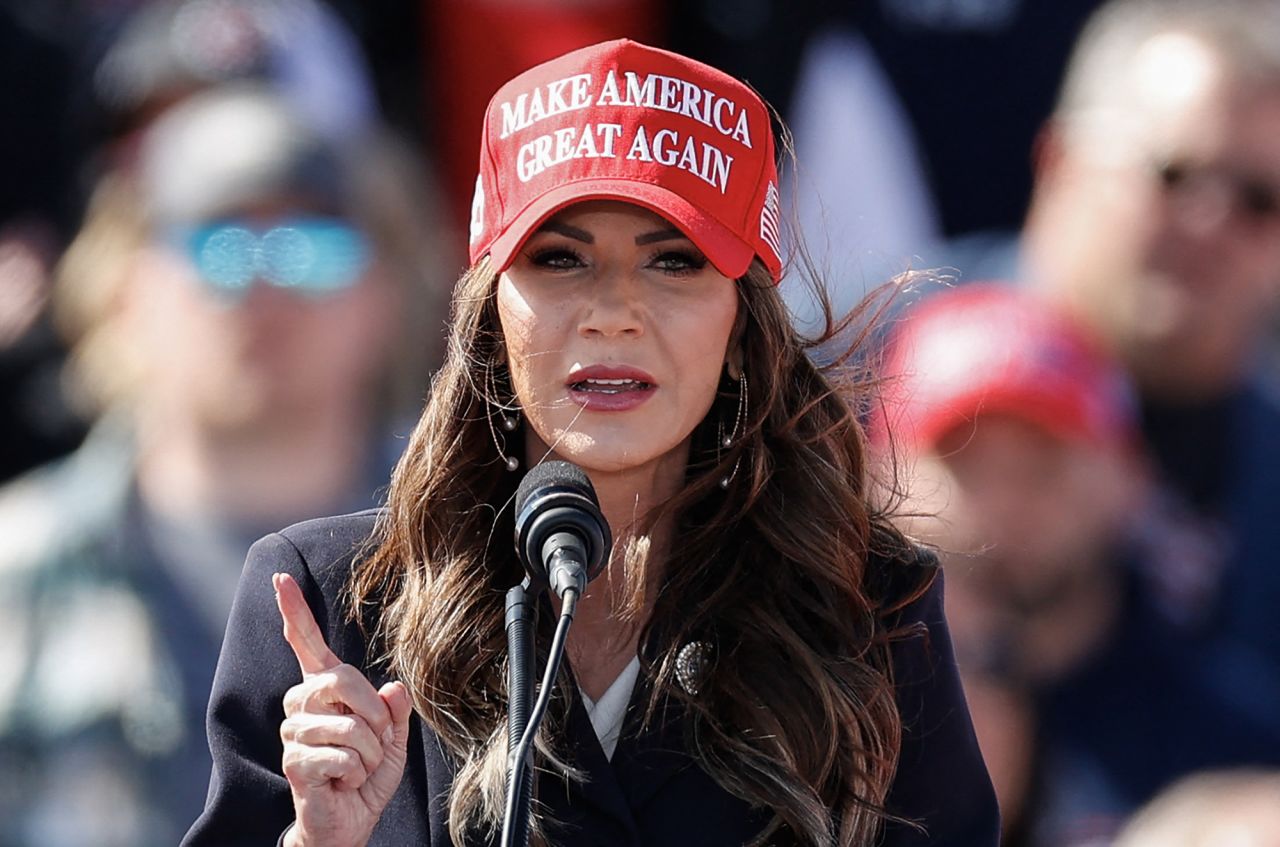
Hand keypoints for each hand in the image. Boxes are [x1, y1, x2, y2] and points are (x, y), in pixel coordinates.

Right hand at [274, 572, 411, 846]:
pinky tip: (344, 781)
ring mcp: (293, 733)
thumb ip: (395, 711)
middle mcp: (301, 705)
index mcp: (323, 690)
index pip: (306, 643)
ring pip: (350, 726)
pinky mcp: (295, 762)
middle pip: (343, 680)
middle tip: (375, 742)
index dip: (294, 611)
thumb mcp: (393, 738)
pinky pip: (344, 756)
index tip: (280, 579)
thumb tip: (394, 687)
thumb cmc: (366, 776)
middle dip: (375, 715)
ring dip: (370, 752)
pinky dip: (358, 772)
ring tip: (357, 767)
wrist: (349, 822)